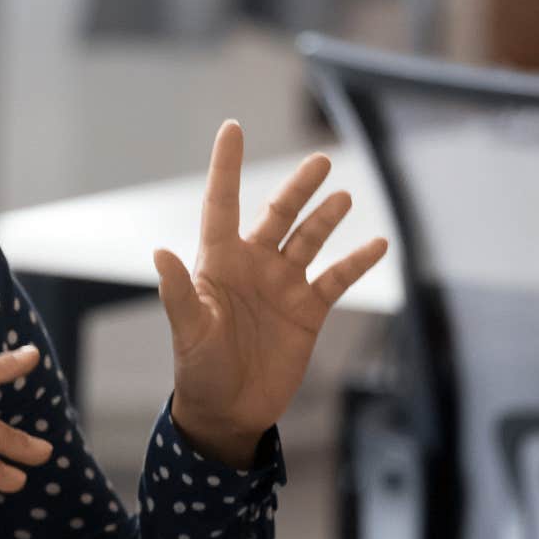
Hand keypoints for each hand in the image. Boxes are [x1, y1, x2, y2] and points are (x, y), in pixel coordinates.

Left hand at [154, 121, 388, 463]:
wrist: (229, 412)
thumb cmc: (199, 370)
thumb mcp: (188, 331)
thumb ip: (179, 293)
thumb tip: (161, 253)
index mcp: (219, 262)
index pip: (222, 203)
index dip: (226, 166)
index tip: (233, 127)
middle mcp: (253, 265)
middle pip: (278, 214)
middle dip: (298, 187)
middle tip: (319, 160)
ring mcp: (283, 285)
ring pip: (309, 240)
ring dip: (326, 218)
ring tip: (344, 196)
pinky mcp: (308, 311)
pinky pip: (337, 278)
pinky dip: (357, 262)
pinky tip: (378, 244)